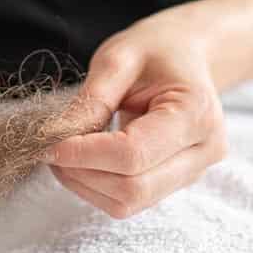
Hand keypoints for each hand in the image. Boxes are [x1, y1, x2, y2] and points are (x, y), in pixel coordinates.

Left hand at [46, 8, 227, 218]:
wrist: (189, 56)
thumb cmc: (157, 50)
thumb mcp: (119, 58)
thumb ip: (91, 99)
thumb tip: (56, 138)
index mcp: (196, 113)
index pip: (133, 154)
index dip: (84, 154)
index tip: (50, 143)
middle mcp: (203, 151)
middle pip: (133, 188)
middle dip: (82, 173)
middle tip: (50, 148)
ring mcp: (192, 172)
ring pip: (128, 202)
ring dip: (85, 184)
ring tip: (65, 153)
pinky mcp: (174, 183)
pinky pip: (129, 201)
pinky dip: (96, 187)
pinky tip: (84, 161)